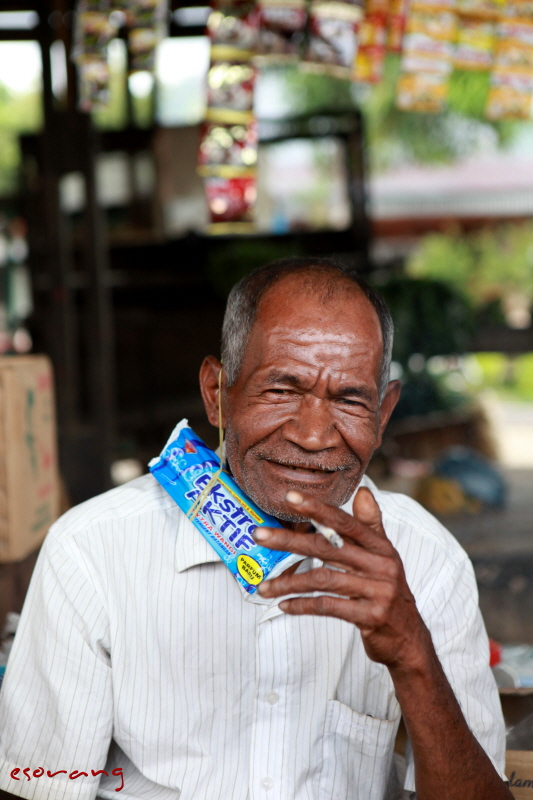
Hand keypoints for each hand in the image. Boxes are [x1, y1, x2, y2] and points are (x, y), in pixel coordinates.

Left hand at [254, 487, 430, 670]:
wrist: (409, 639)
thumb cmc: (388, 591)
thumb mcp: (385, 556)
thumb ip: (371, 525)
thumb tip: (364, 491)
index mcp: (381, 547)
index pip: (345, 522)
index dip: (317, 508)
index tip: (290, 497)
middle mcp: (381, 565)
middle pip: (327, 547)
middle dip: (289, 540)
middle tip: (259, 535)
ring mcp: (378, 591)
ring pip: (323, 579)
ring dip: (288, 582)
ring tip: (264, 587)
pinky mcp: (371, 616)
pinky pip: (329, 606)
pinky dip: (303, 605)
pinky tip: (285, 605)